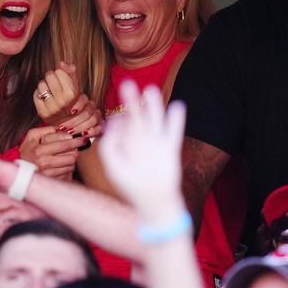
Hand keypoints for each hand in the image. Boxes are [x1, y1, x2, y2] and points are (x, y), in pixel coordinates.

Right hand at [19, 126, 87, 177]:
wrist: (21, 170)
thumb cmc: (28, 151)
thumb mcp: (32, 136)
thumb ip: (46, 130)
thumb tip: (63, 130)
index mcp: (39, 150)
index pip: (63, 143)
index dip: (73, 140)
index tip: (81, 138)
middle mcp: (44, 162)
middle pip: (70, 156)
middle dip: (76, 149)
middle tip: (80, 144)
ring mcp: (48, 173)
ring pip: (71, 165)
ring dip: (72, 159)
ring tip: (68, 155)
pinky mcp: (52, 181)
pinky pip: (68, 173)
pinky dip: (68, 168)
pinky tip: (63, 164)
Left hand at [33, 61, 79, 125]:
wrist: (66, 120)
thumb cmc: (70, 100)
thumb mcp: (75, 85)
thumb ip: (70, 71)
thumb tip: (62, 63)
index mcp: (71, 94)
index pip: (59, 71)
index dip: (60, 74)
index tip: (62, 81)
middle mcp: (62, 101)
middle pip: (49, 76)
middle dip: (52, 78)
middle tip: (55, 85)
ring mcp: (51, 108)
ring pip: (41, 84)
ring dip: (45, 86)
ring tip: (51, 92)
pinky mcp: (42, 112)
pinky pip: (35, 94)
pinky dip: (39, 94)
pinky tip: (45, 98)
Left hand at [53, 94, 102, 136]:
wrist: (64, 131)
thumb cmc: (59, 122)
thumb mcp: (55, 115)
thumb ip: (57, 111)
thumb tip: (57, 109)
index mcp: (81, 101)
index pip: (84, 99)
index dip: (78, 105)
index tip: (71, 112)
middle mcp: (90, 107)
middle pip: (87, 112)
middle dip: (75, 121)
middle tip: (65, 128)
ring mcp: (96, 116)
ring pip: (93, 119)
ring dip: (81, 127)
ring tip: (71, 132)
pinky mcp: (99, 126)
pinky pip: (99, 128)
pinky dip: (92, 131)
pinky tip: (83, 134)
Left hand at [98, 81, 185, 216]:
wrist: (152, 203)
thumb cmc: (131, 187)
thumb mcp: (114, 166)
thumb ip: (110, 146)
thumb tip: (112, 126)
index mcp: (126, 146)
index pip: (121, 127)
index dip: (117, 120)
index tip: (115, 118)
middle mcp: (141, 142)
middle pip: (137, 118)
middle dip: (132, 102)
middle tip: (127, 84)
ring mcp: (156, 145)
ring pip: (155, 121)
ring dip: (153, 106)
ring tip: (150, 89)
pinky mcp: (170, 150)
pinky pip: (174, 132)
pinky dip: (176, 120)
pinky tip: (177, 106)